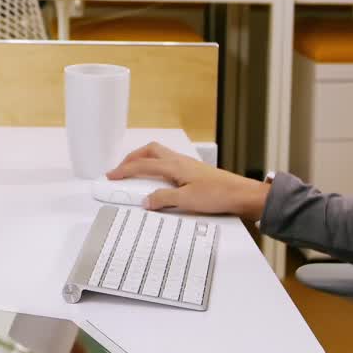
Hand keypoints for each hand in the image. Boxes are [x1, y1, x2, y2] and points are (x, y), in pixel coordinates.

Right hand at [106, 142, 269, 220]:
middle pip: (149, 151)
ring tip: (135, 172)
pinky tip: (157, 178)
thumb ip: (163, 199)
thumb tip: (146, 200)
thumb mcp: (186, 200)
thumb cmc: (218, 195)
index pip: (142, 165)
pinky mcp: (193, 171)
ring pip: (159, 154)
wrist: (241, 194)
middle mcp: (179, 161)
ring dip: (144, 160)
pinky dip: (156, 166)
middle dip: (132, 158)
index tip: (111, 176)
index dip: (124, 170)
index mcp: (174, 166)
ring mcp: (186, 164)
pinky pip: (167, 162)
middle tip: (121, 170)